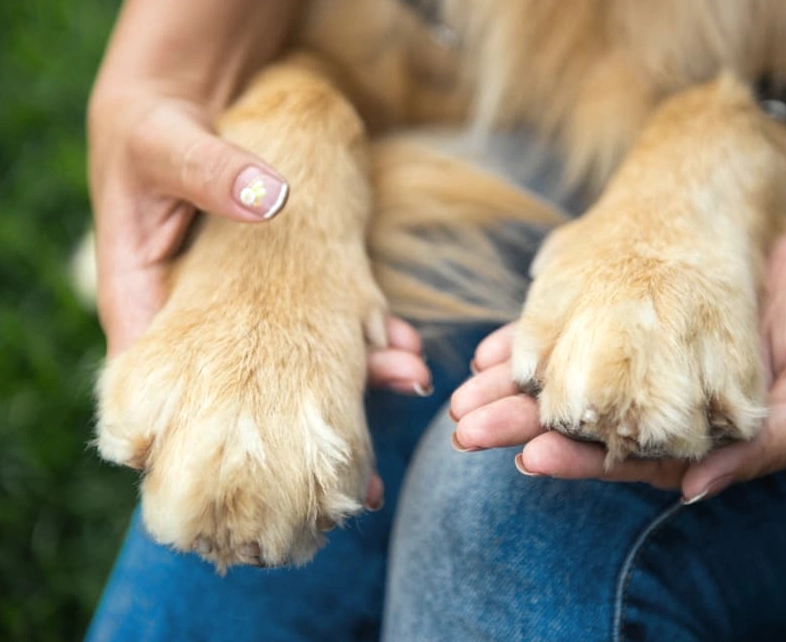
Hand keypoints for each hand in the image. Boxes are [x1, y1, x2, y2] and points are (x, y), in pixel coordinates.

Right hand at [88, 84, 427, 515]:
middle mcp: (196, 319)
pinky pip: (324, 314)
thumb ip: (208, 171)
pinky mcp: (282, 280)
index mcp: (145, 302)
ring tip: (405, 381)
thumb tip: (268, 197)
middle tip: (363, 470)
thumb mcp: (166, 142)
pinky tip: (402, 342)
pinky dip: (364, 330)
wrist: (184, 93)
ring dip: (352, 378)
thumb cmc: (149, 123)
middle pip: (247, 394)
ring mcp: (243, 305)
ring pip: (296, 361)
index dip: (214, 442)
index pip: (162, 393)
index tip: (270, 472)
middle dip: (307, 429)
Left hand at [450, 229, 785, 497]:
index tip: (528, 455)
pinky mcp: (634, 318)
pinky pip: (577, 330)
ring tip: (464, 393)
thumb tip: (694, 491)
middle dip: (520, 426)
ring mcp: (643, 361)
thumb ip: (761, 452)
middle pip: (580, 423)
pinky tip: (494, 348)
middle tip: (467, 428)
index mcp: (694, 440)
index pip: (623, 459)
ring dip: (514, 387)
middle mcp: (658, 406)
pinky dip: (535, 339)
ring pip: (567, 379)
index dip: (575, 459)